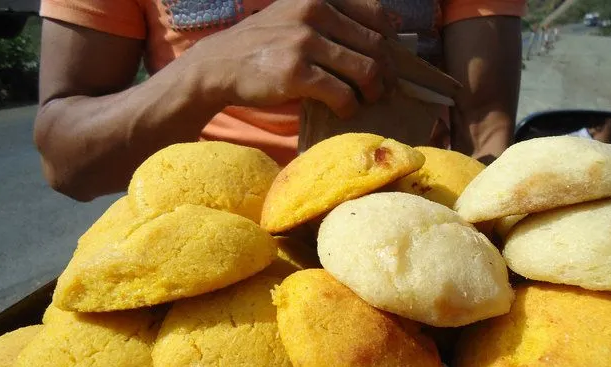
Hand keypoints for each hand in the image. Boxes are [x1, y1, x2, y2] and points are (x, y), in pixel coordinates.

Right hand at [191, 0, 396, 117]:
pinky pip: (342, 93)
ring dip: (373, 91)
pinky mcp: (296, 73)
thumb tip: (382, 36)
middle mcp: (314, 11)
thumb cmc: (264, 44)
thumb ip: (330, 17)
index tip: (388, 62)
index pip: (376, 14)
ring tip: (368, 101)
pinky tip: (345, 111)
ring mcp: (304, 41)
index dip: (390, 42)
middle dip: (386, 73)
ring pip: (365, 70)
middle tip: (384, 90)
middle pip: (375, 45)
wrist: (220, 64)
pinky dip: (350, 107)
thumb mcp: (295, 13)